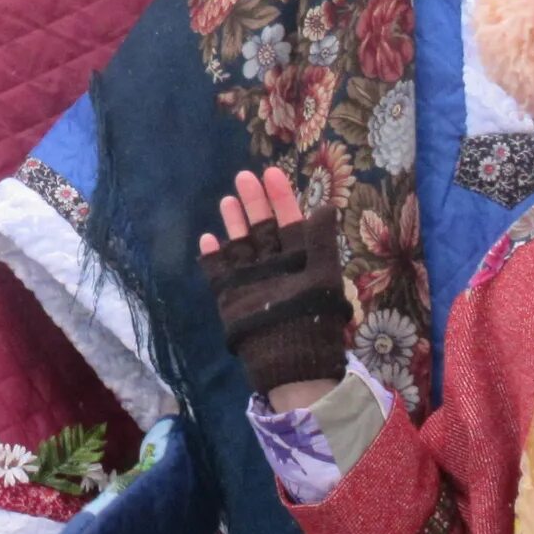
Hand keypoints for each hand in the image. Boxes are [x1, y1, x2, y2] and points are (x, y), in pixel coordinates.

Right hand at [196, 165, 351, 395]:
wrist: (292, 360)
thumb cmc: (313, 319)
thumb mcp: (323, 276)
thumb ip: (320, 242)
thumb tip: (325, 207)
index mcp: (300, 259)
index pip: (290, 220)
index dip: (281, 197)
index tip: (271, 172)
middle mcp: (275, 266)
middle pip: (262, 228)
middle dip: (254, 202)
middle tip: (244, 176)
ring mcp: (252, 280)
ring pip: (241, 244)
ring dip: (234, 222)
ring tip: (227, 200)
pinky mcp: (232, 296)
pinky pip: (219, 271)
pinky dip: (213, 255)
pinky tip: (208, 238)